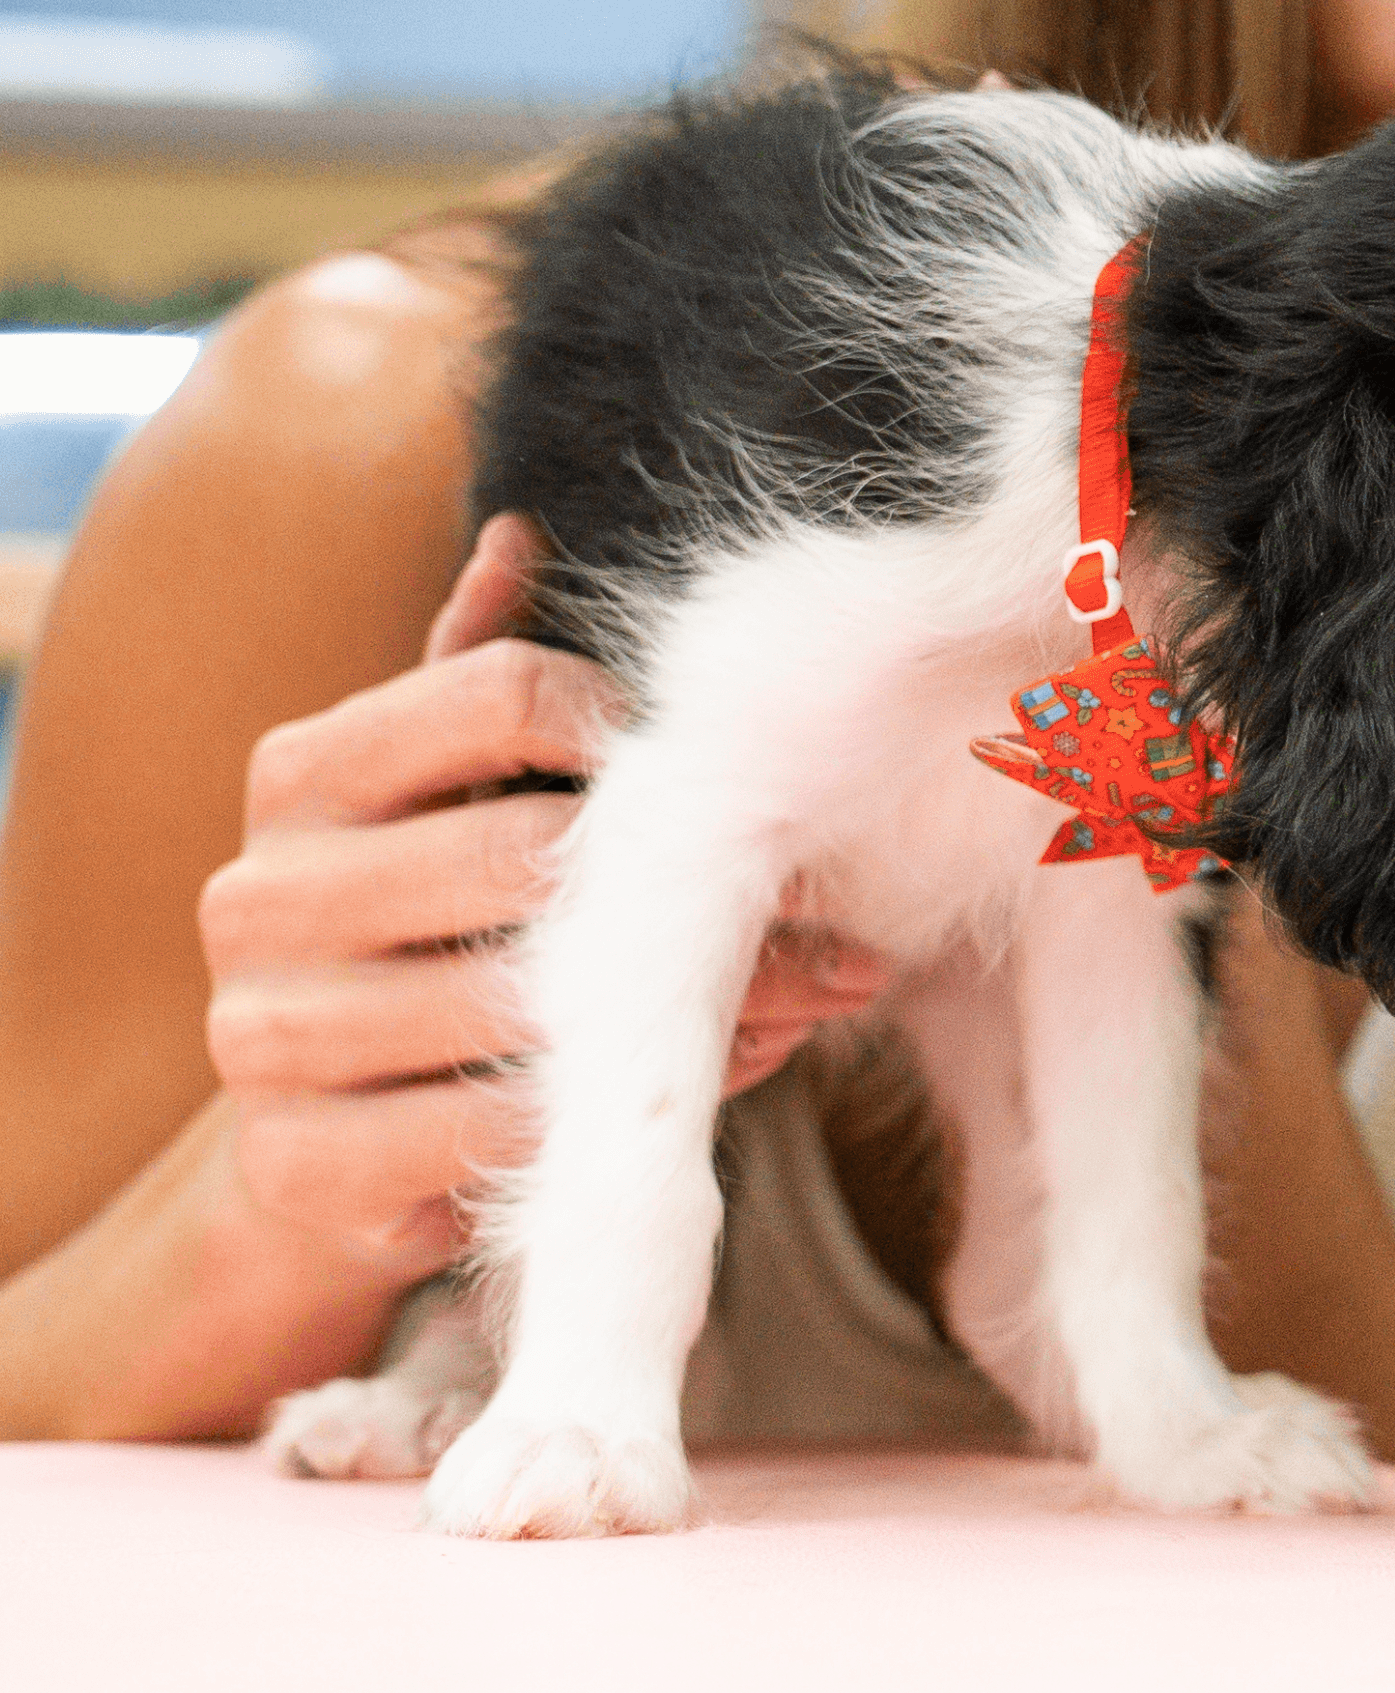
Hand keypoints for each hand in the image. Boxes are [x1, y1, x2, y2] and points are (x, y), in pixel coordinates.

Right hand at [195, 514, 886, 1281]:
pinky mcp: (300, 1162)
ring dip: (704, 1010)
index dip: (636, 733)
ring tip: (818, 997)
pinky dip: (628, 1109)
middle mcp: (259, 893)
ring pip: (529, 1006)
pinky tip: (719, 1079)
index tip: (723, 785)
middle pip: (525, 856)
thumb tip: (520, 530)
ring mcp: (267, 1034)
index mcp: (300, 775)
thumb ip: (471, 681)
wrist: (314, 1152)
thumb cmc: (420, 943)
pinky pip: (504, 1130)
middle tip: (837, 915)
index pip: (498, 692)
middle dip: (699, 895)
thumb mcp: (436, 801)